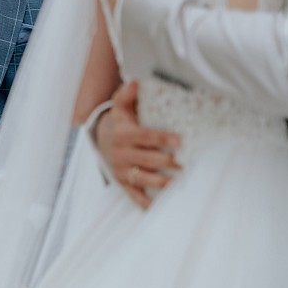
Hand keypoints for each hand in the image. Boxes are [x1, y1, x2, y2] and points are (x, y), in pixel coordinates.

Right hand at [95, 81, 180, 208]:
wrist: (101, 140)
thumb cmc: (120, 122)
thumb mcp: (121, 108)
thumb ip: (126, 96)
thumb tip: (134, 81)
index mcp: (123, 134)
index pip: (146, 136)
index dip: (163, 139)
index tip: (180, 141)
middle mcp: (121, 153)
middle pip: (148, 159)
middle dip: (168, 162)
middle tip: (186, 164)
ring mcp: (121, 169)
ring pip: (143, 178)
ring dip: (162, 182)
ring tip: (179, 183)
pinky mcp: (123, 182)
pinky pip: (134, 194)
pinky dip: (146, 202)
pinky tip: (158, 206)